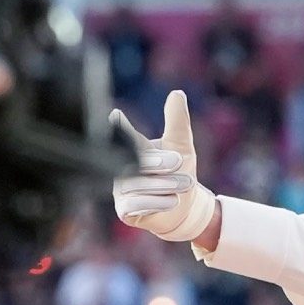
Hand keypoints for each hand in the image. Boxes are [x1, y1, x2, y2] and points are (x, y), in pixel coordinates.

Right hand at [110, 89, 217, 243]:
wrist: (187, 209)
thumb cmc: (180, 173)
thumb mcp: (181, 145)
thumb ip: (177, 121)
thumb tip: (177, 93)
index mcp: (131, 148)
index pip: (121, 135)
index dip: (118, 126)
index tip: (116, 116)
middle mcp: (120, 168)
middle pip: (134, 161)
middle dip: (160, 162)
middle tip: (180, 162)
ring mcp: (120, 190)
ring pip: (136, 184)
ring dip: (165, 184)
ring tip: (186, 184)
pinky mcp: (125, 210)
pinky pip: (135, 204)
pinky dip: (157, 202)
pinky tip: (172, 201)